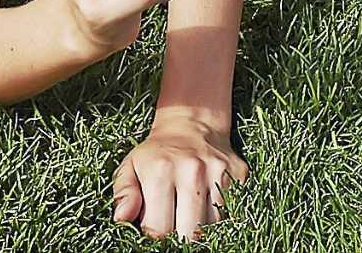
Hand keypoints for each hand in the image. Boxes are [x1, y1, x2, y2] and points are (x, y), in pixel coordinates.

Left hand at [111, 112, 247, 240]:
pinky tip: (206, 206)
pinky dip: (219, 217)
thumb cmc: (156, 153)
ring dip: (200, 228)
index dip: (156, 237)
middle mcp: (192, 171)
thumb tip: (122, 218)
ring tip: (189, 214)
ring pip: (214, 226)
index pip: (159, 230)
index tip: (155, 229)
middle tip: (173, 227)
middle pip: (190, 234)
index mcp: (160, 171)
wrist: (192, 123)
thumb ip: (124, 194)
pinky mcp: (239, 175)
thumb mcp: (130, 167)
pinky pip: (231, 212)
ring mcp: (219, 172)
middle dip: (180, 238)